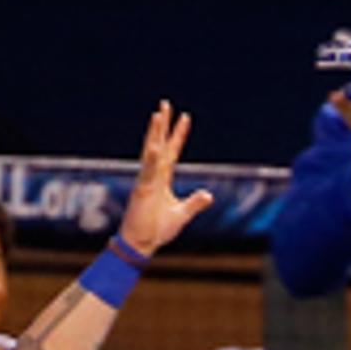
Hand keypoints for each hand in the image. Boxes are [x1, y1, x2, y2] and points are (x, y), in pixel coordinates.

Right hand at [118, 101, 212, 255]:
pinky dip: (151, 159)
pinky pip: (148, 172)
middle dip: (163, 125)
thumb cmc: (157, 230)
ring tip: (158, 114)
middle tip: (165, 104)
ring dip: (155, 133)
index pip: (172, 152)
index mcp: (162, 179)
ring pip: (151, 152)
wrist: (141, 245)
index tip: (185, 117)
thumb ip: (195, 203)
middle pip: (159, 144)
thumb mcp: (182, 214)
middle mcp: (153, 175)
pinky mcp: (142, 190)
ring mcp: (146, 181)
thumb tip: (209, 195)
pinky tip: (155, 145)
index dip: (178, 135)